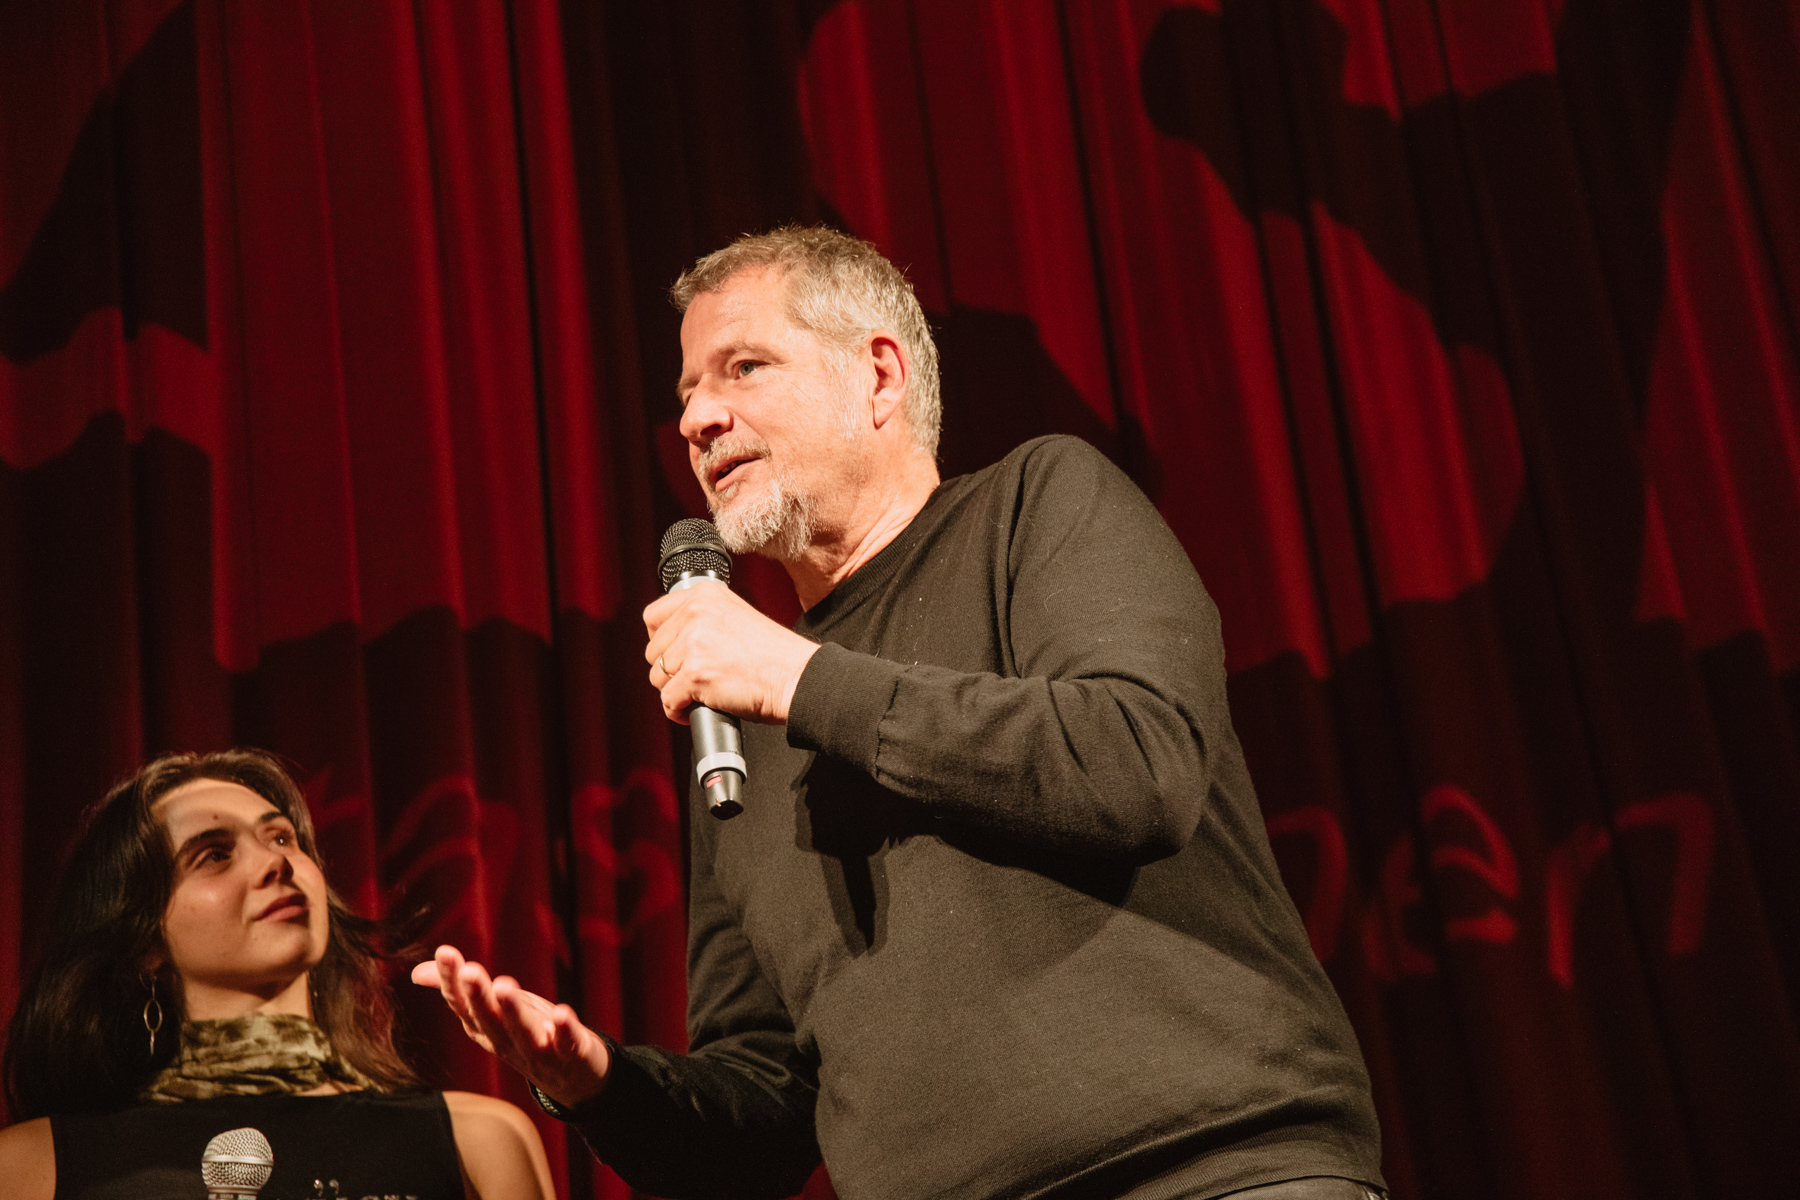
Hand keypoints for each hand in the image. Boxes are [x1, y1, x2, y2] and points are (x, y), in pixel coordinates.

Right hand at [410, 944, 610, 1108]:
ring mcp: (539, 1052)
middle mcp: (507, 1042)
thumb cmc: (529, 1033)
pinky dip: (565, 1031)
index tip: (445, 952)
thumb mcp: (494, 1010)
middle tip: (469, 971)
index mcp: (487, 1028)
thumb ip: (459, 991)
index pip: (464, 1004)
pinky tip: (563, 1012)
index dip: (453, 980)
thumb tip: (417, 971)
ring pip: (523, 1033)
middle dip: (478, 996)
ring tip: (505, 986)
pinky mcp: (572, 1055)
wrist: (574, 1079)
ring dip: (513, 1011)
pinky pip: (567, 1044)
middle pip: (490, 1019)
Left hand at [644, 580, 819, 723]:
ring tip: (702, 693)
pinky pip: (668, 701)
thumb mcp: (736, 616)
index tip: (675, 653)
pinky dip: (680, 711)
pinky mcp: (695, 674)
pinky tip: (701, 706)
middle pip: (653, 651)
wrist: (796, 677)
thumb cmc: (774, 656)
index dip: (661, 641)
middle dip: (671, 670)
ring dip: (675, 692)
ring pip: (657, 678)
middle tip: (697, 678)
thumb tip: (671, 640)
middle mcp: (696, 613)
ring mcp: (694, 643)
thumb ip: (703, 619)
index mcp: (704, 595)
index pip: (653, 616)